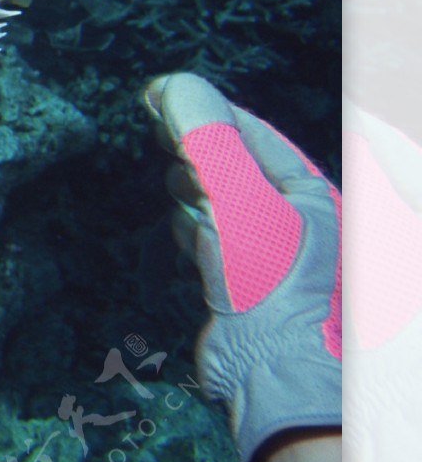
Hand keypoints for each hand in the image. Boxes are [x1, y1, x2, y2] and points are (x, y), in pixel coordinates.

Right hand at [142, 72, 341, 461]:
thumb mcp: (240, 201)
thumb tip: (171, 84)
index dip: (202, 107)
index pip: (248, 130)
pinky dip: (194, 223)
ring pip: (223, 198)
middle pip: (235, 161)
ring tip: (169, 174)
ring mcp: (273, 253)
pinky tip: (180, 224)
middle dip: (194, 144)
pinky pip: (216, 235)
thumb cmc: (270, 284)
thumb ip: (208, 140)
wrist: (276, 376)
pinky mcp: (246, 285)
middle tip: (152, 127)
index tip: (152, 94)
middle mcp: (298, 218)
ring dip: (193, 183)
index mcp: (309, 191)